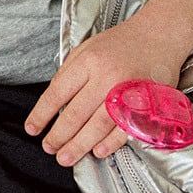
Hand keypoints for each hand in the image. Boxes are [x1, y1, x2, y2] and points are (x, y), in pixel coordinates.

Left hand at [24, 18, 183, 164]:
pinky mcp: (145, 104)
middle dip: (59, 135)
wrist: (160, 35)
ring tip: (65, 157)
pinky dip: (109, 143)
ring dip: (79, 145)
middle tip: (49, 148)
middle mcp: (107, 77)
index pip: (58, 92)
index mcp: (89, 60)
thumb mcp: (87, 47)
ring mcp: (128, 92)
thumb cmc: (122, 43)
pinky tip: (96, 151)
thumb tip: (53, 103)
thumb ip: (69, 72)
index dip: (42, 114)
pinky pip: (124, 130)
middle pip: (76, 113)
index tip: (33, 128)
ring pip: (98, 126)